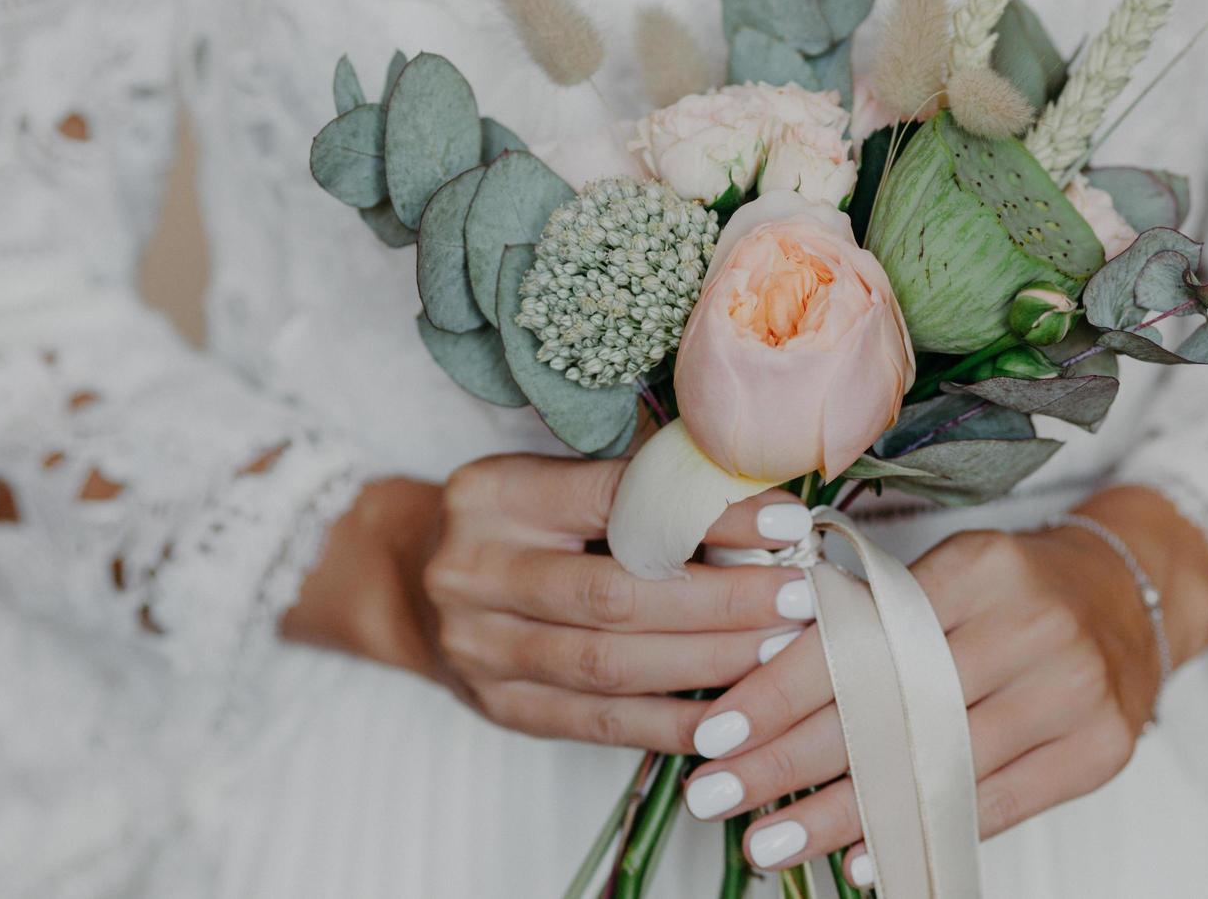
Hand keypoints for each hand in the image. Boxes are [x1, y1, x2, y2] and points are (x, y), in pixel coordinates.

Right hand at [283, 456, 817, 752]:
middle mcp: (477, 571)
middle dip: (721, 601)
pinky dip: (671, 724)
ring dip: (709, 663)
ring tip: (781, 650)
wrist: (410, 582)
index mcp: (496, 495)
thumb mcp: (549, 481)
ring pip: (611, 666)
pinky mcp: (500, 708)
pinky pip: (597, 725)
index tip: (787, 520)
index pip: (617, 501)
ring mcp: (481, 649)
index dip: (708, 514)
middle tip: (797, 597)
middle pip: (616, 594)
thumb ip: (632, 491)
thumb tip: (757, 507)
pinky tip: (732, 718)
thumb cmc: (509, 522)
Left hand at [680, 485, 1207, 885]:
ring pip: (934, 769)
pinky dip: (921, 836)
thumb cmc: (1012, 585)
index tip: (716, 732)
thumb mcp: (945, 570)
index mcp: (977, 569)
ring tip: (770, 844)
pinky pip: (994, 808)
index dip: (780, 690)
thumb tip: (763, 684)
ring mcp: (1071, 693)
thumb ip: (871, 616)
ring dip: (841, 816)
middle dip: (789, 761)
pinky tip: (859, 862)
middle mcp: (1029, 627)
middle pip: (890, 708)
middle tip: (717, 798)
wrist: (1131, 593)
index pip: (860, 638)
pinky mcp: (1098, 751)